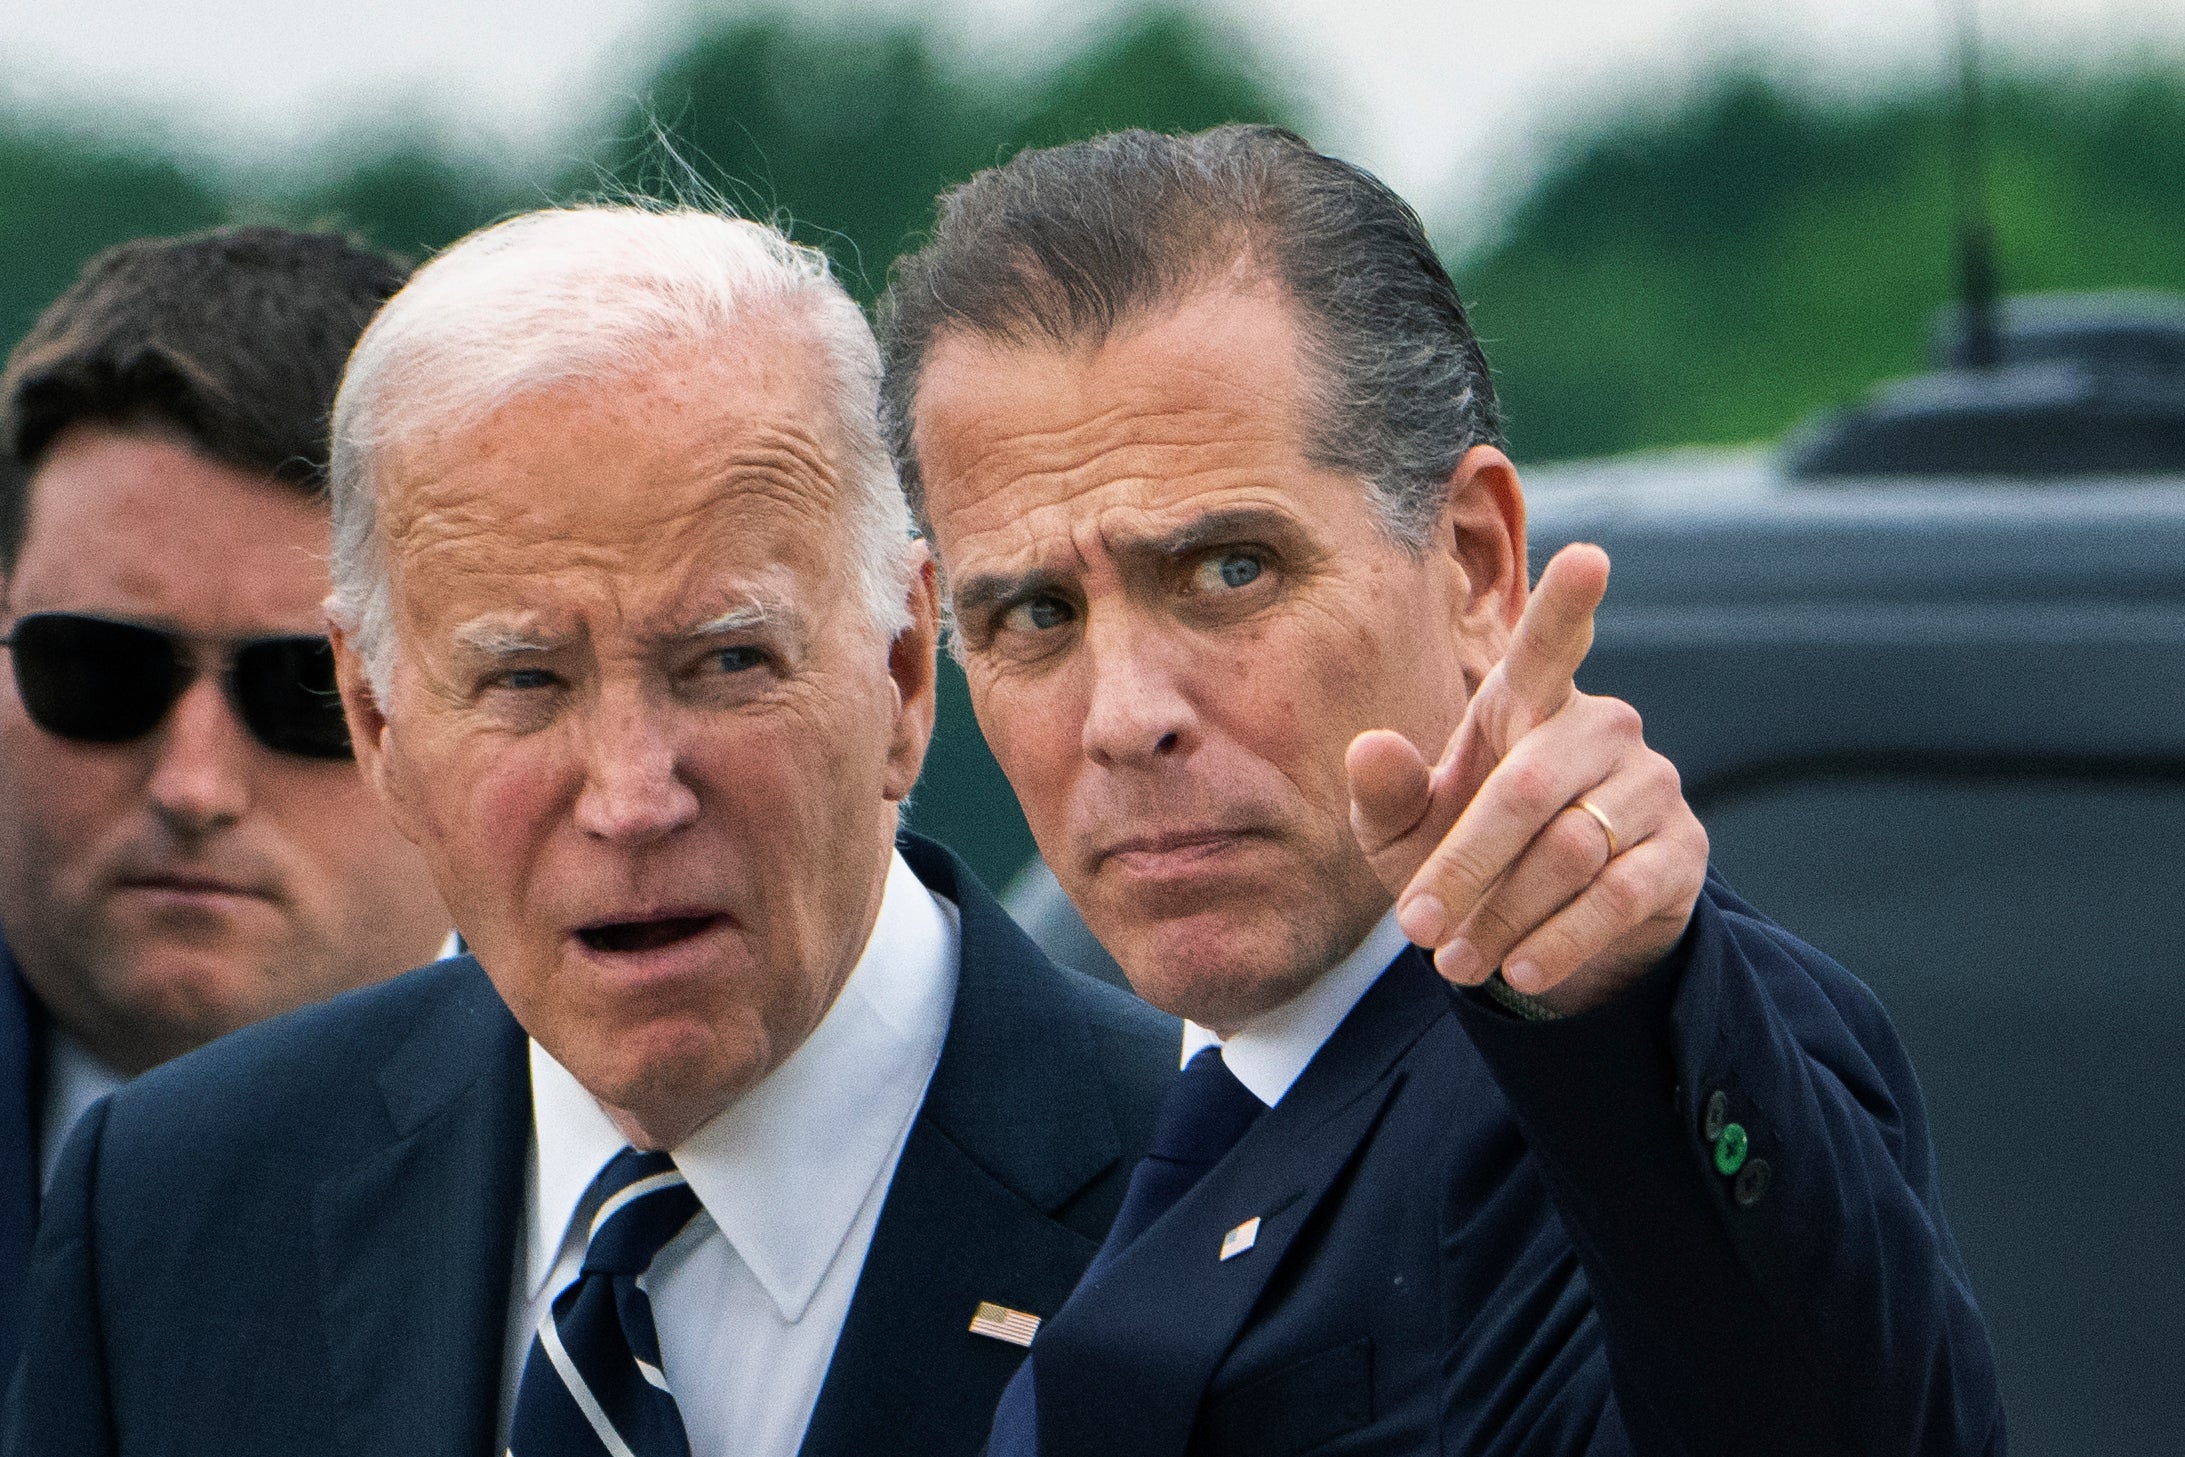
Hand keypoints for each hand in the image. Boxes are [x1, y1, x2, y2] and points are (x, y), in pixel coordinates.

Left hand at [1346, 543, 1707, 1014]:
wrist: (1541, 930)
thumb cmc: (1463, 852)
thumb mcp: (1405, 832)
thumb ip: (1384, 792)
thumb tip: (1370, 747)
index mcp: (1528, 700)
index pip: (1552, 644)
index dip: (1569, 602)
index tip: (1590, 555)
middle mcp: (1600, 728)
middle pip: (1526, 791)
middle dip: (1462, 868)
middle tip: (1415, 930)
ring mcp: (1649, 786)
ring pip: (1571, 850)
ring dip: (1503, 916)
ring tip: (1456, 963)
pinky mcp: (1680, 850)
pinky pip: (1618, 895)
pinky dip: (1560, 940)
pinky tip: (1521, 970)